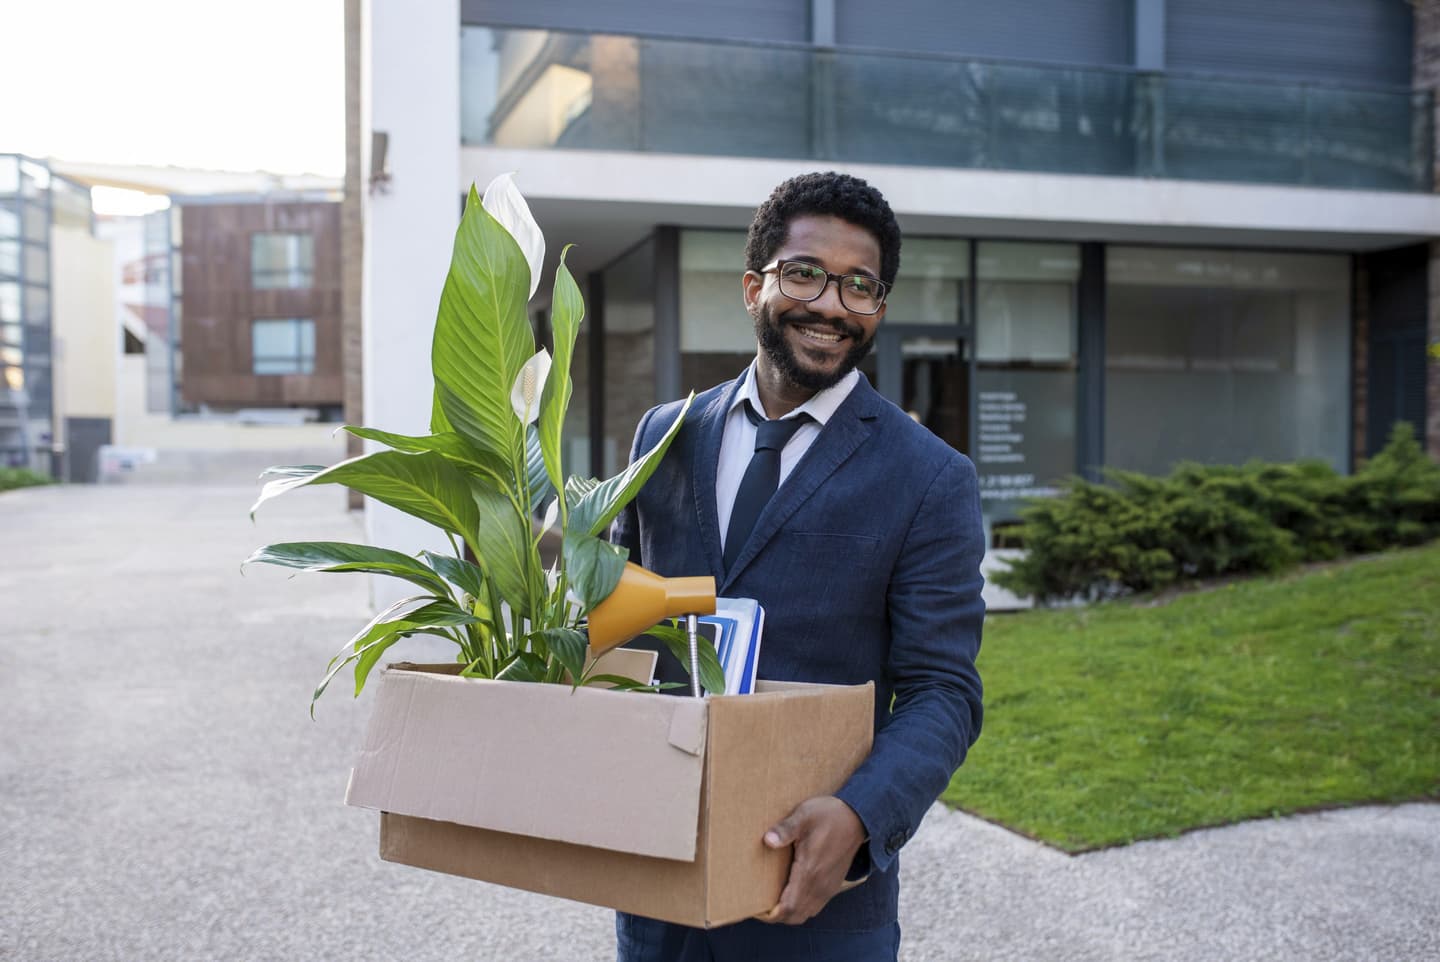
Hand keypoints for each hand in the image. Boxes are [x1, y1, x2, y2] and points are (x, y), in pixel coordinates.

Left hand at [754, 795, 865, 924]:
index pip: (788, 907)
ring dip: (789, 912)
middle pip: (795, 916)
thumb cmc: (828, 815)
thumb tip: (767, 840)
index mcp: (809, 872)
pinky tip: (791, 893)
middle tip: (760, 904)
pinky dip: (800, 907)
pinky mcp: (832, 885)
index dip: (770, 914)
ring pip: (805, 913)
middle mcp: (819, 885)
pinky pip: (814, 906)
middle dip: (776, 916)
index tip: (756, 907)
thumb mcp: (804, 816)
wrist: (857, 818)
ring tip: (773, 900)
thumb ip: (785, 829)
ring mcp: (828, 887)